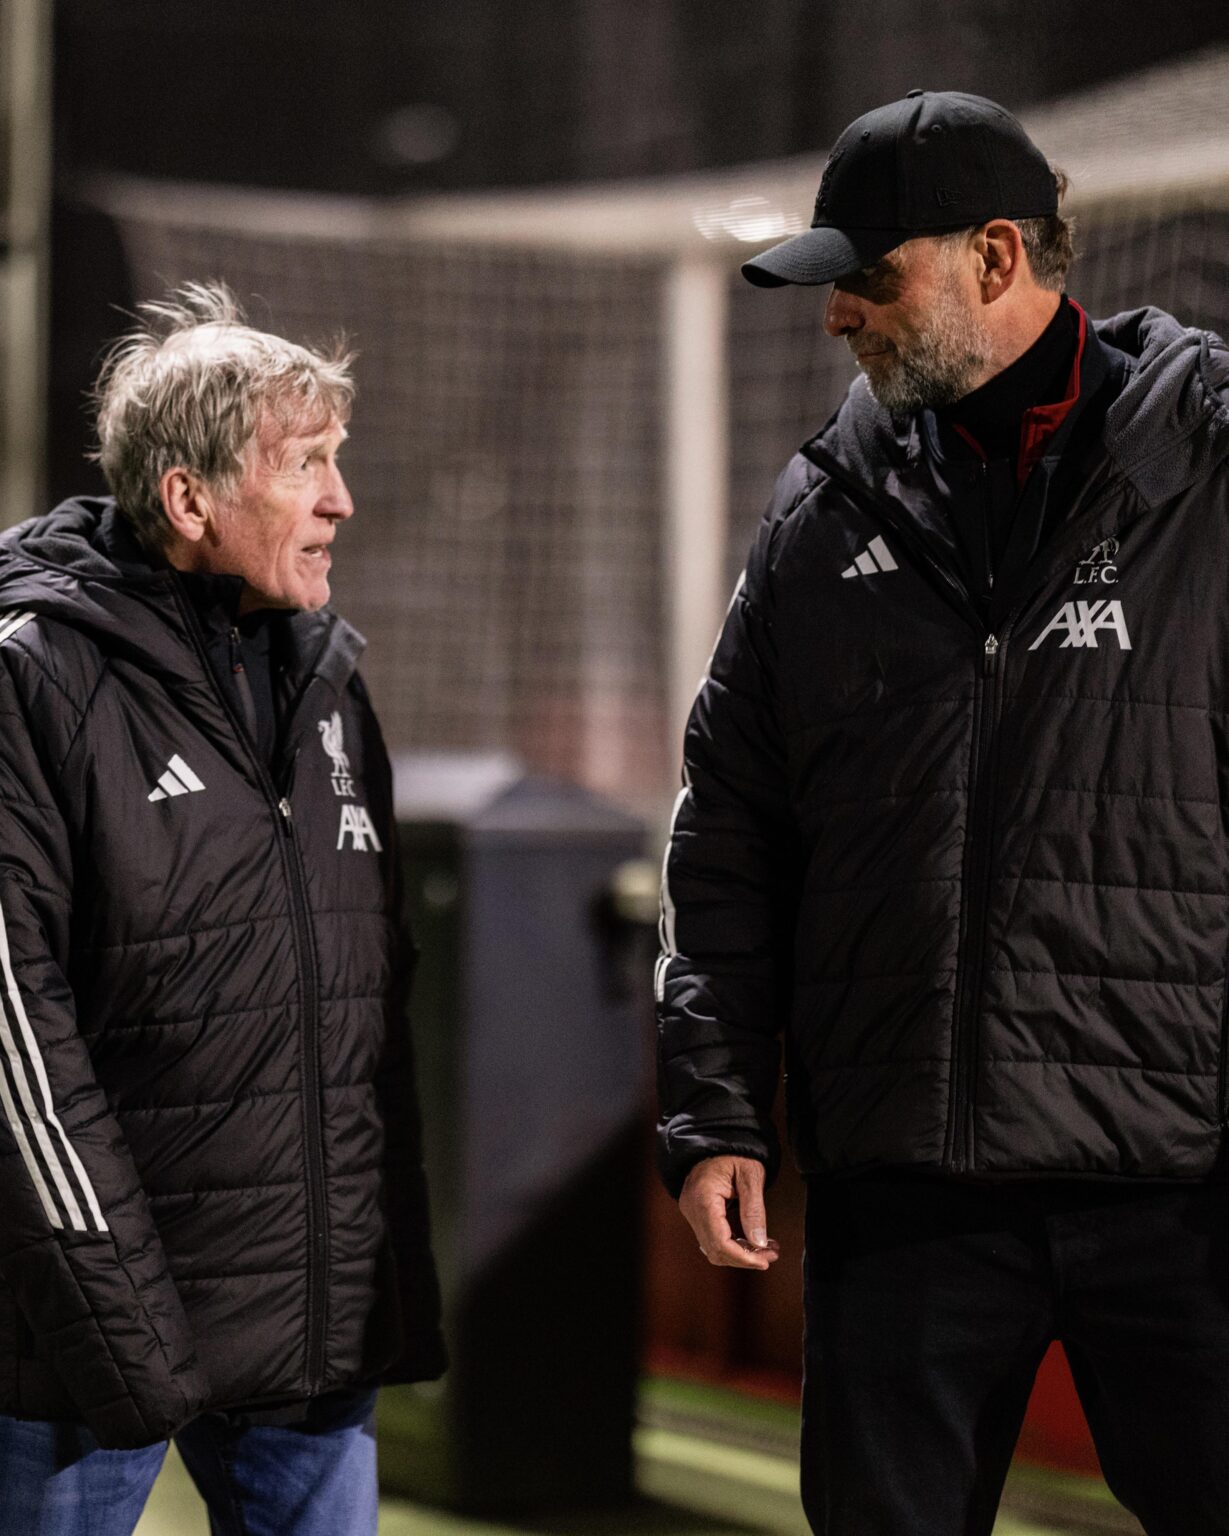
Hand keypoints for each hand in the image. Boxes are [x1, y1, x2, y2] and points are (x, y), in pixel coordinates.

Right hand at [679, 1156, 779, 1270]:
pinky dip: (732, 1243)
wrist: (716, 1138)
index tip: (765, 1261)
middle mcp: (692, 1209)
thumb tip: (759, 1243)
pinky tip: (752, 1240)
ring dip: (740, 1253)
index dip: (743, 1258)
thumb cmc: (734, 1152)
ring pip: (712, 1247)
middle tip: (771, 1255)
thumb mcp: (751, 1176)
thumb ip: (754, 1210)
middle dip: (744, 1258)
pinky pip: (712, 1236)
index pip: (719, 1242)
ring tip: (767, 1249)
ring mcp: (691, 1212)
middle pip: (715, 1250)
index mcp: (703, 1199)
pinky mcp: (696, 1212)